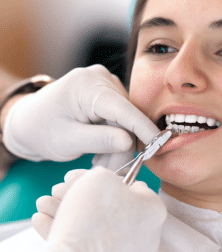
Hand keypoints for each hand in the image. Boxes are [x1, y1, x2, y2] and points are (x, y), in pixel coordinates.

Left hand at [2, 65, 158, 162]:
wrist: (30, 121)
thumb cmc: (42, 131)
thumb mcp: (67, 141)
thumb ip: (98, 140)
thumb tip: (130, 142)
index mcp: (86, 86)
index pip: (123, 108)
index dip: (143, 127)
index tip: (160, 143)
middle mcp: (100, 79)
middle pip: (127, 118)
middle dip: (122, 148)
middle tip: (108, 171)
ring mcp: (106, 85)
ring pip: (127, 121)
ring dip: (117, 147)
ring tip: (98, 163)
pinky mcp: (109, 94)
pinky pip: (122, 119)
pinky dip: (115, 139)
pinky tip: (101, 151)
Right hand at [33, 167, 166, 251]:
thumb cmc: (92, 216)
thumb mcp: (99, 177)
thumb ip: (105, 175)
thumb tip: (102, 182)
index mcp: (154, 210)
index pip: (134, 187)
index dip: (108, 179)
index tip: (86, 178)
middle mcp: (147, 235)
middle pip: (112, 208)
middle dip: (83, 197)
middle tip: (59, 191)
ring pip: (97, 227)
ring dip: (69, 212)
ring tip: (45, 205)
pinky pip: (90, 247)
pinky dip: (69, 233)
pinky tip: (43, 221)